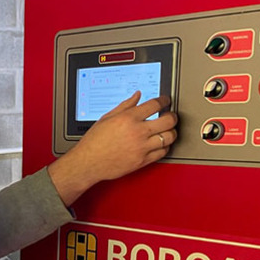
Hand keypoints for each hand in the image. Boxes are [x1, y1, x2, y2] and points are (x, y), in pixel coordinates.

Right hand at [48, 91, 177, 205]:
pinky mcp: (142, 161)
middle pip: (168, 120)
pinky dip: (165, 147)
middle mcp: (137, 132)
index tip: (165, 101)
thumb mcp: (106, 118)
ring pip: (169, 137)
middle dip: (172, 116)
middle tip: (170, 115)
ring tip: (167, 130)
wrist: (87, 163)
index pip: (155, 104)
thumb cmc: (93, 143)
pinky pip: (163, 152)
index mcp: (128, 119)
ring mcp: (141, 147)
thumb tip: (137, 96)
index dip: (164, 101)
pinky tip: (160, 143)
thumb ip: (124, 106)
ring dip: (171, 132)